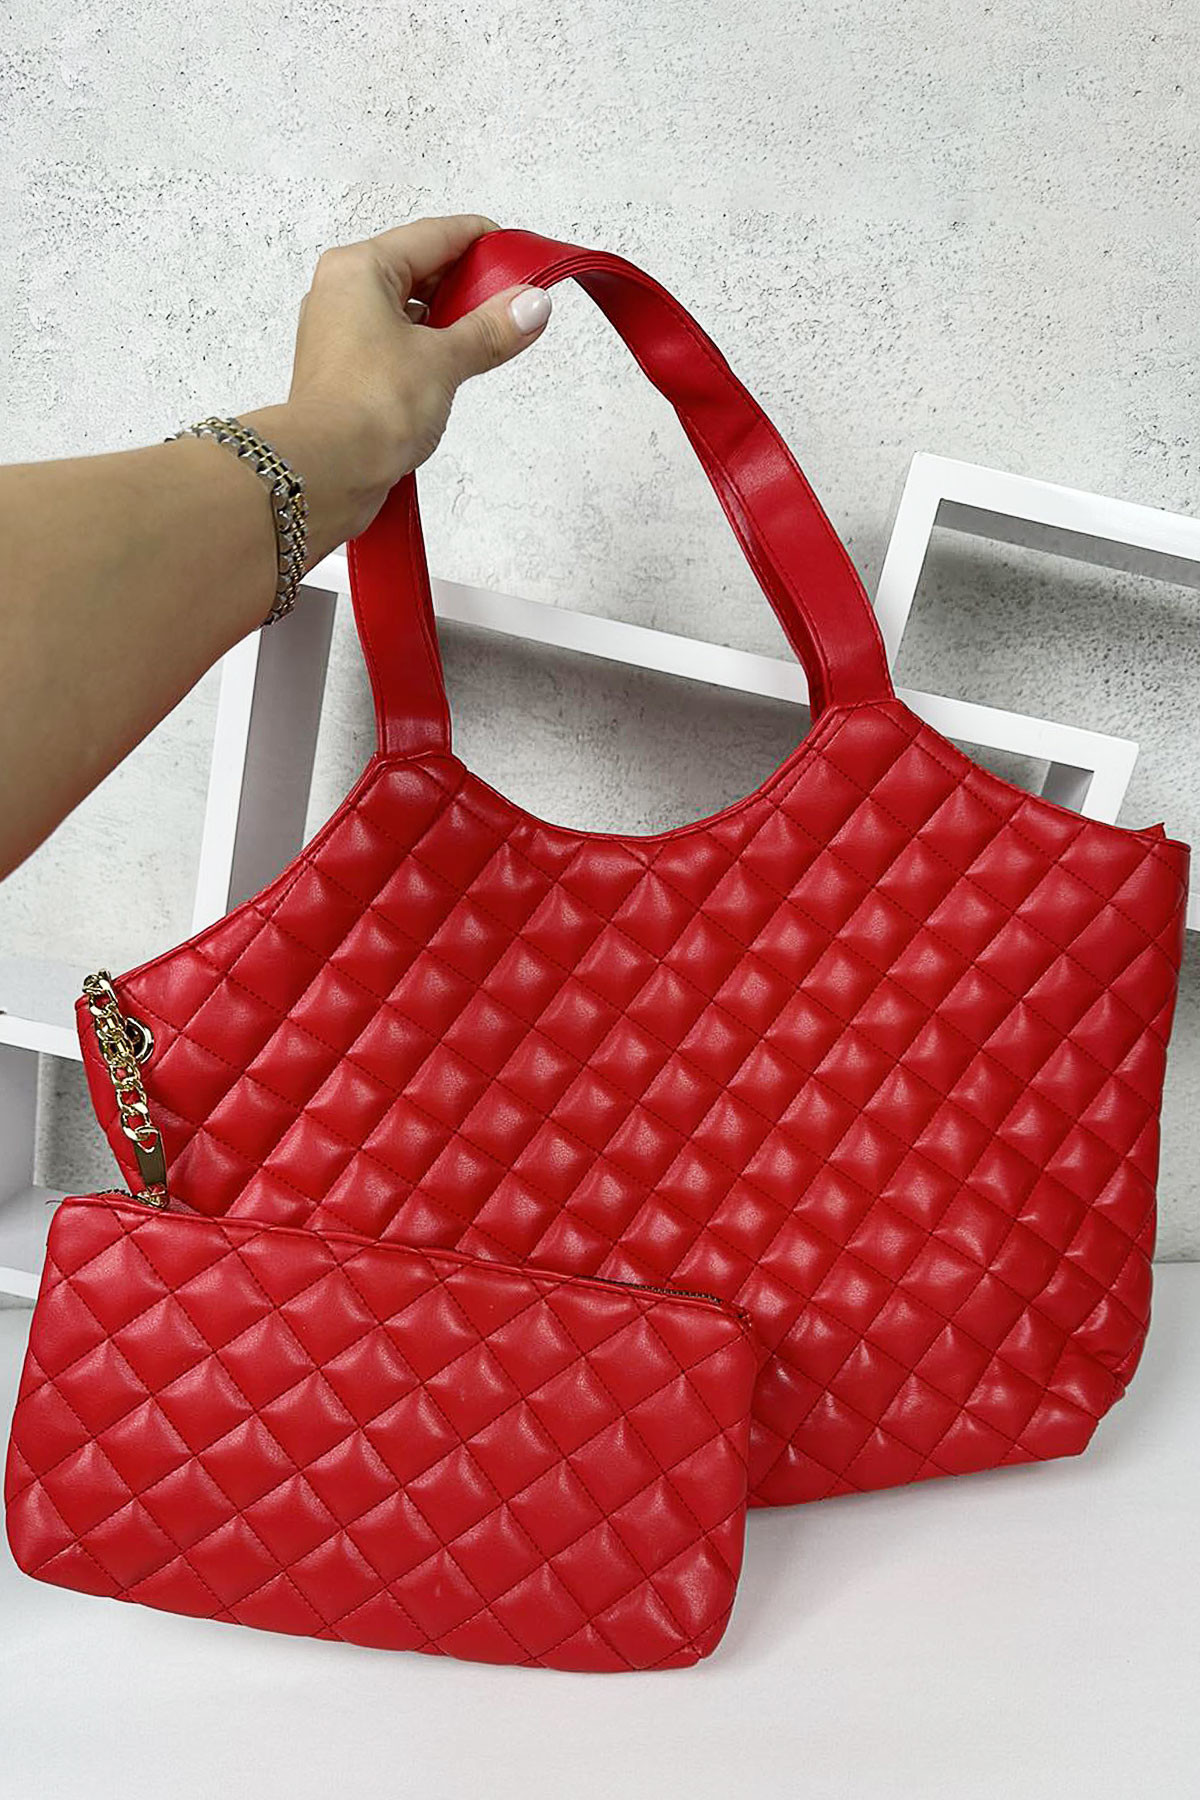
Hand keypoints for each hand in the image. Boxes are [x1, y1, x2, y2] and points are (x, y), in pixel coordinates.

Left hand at [253, 213, 551, 557]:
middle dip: (468, 284)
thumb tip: (530, 305)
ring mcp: (340, 334)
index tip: (516, 252)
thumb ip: (491, 329)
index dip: (481, 241)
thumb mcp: (444, 360)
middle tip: (513, 299)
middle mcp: (342, 293)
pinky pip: (395, 343)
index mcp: (359, 268)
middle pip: (419, 269)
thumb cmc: (366, 408)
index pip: (434, 235)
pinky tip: (456, 365)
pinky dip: (427, 348)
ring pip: (407, 310)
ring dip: (449, 321)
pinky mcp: (346, 372)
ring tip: (491, 336)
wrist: (326, 473)